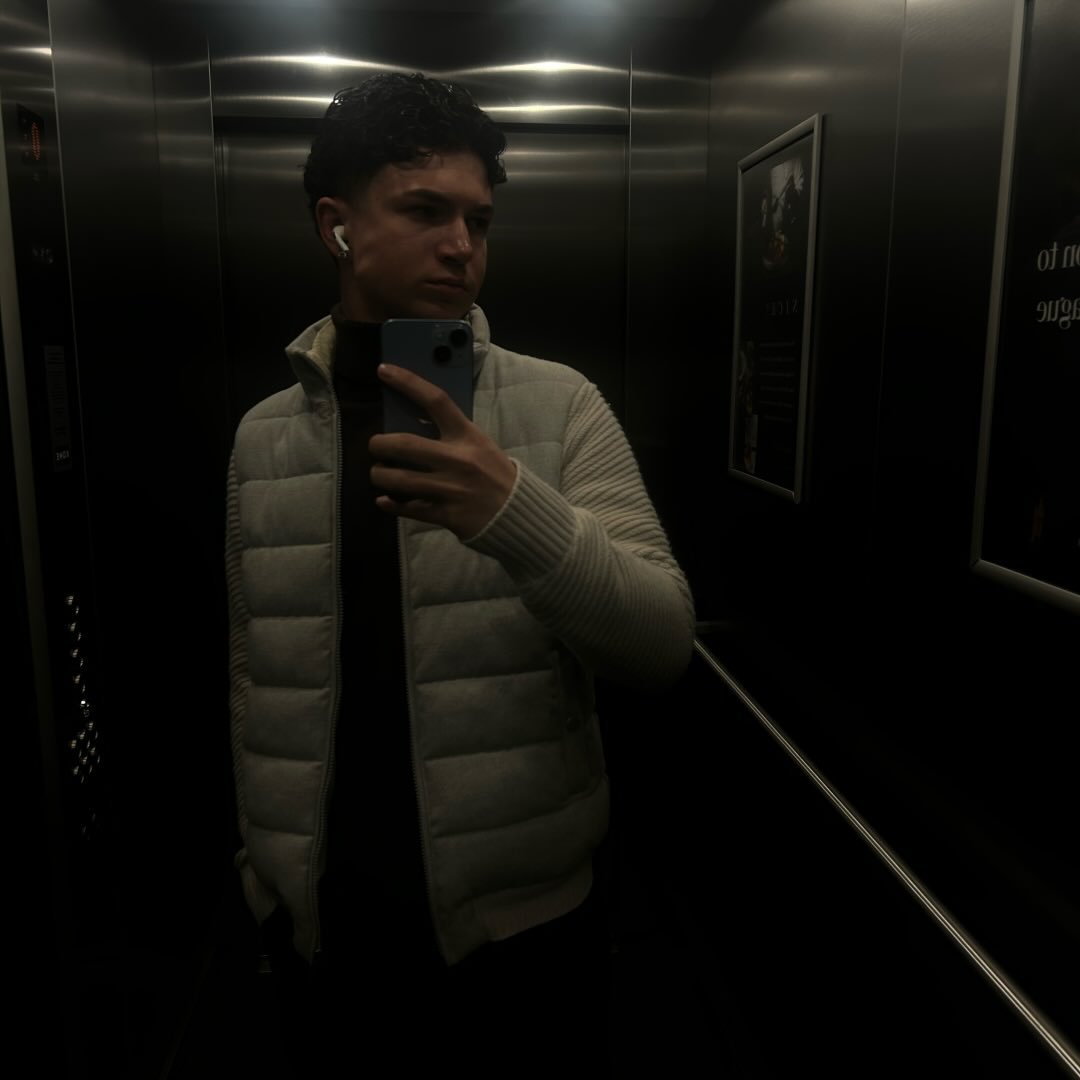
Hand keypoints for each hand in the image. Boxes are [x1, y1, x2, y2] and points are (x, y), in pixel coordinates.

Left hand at [369, 363, 516, 539]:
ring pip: (399, 479)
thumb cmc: (494, 473)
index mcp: (467, 436)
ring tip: (379, 473)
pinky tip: (385, 500)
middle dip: (378, 444)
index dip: (408, 382)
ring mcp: (451, 488)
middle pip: (404, 444)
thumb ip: (450, 434)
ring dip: (380, 475)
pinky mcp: (446, 514)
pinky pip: (408, 508)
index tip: (383, 371)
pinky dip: (391, 504)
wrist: (517, 511)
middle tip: (375, 446)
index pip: (435, 400)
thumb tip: (411, 423)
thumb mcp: (478, 444)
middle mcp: (457, 459)